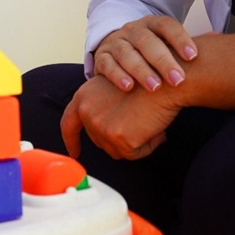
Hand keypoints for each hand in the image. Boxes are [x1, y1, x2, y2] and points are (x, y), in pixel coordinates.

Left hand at [60, 75, 181, 160]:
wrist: (165, 80)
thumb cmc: (148, 81)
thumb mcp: (114, 86)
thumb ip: (102, 105)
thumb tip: (105, 128)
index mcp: (83, 97)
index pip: (68, 124)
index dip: (71, 140)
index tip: (74, 152)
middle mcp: (88, 112)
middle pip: (99, 141)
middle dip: (119, 138)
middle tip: (139, 124)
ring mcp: (101, 126)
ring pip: (116, 150)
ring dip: (134, 143)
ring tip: (148, 122)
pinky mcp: (117, 137)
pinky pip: (132, 154)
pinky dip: (146, 146)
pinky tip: (154, 130)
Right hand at [93, 15, 195, 91]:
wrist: (116, 49)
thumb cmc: (151, 52)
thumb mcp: (168, 44)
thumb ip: (188, 44)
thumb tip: (219, 37)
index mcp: (152, 24)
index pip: (167, 26)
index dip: (180, 39)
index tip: (194, 57)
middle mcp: (133, 30)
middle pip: (147, 41)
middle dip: (163, 60)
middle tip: (178, 80)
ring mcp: (116, 42)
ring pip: (127, 52)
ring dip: (141, 69)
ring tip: (155, 87)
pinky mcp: (101, 56)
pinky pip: (107, 63)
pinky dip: (117, 74)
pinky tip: (128, 87)